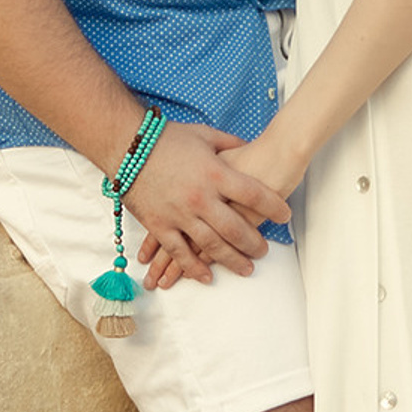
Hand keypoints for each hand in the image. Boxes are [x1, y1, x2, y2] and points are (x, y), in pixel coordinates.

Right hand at [122, 123, 292, 290]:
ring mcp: (180, 214)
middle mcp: (201, 197)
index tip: (284, 215)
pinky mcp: (160, 225)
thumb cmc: (167, 138)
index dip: (274, 207)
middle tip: (264, 251)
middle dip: (254, 243)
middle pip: (237, 228)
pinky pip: (180, 252)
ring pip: (212, 246)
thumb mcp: (205, 135)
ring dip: (231, 260)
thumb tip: (248, 146)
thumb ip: (230, 144)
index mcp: (216, 173)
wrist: (127, 144)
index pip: (254, 195)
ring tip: (246, 268)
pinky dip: (194, 266)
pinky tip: (207, 275)